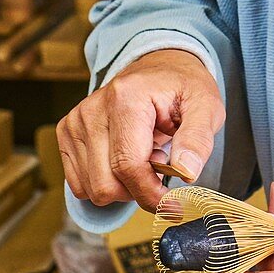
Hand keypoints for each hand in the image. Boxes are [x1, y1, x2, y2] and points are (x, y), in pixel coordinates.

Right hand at [57, 49, 224, 211]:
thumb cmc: (182, 87)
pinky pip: (80, 184)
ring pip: (91, 189)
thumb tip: (186, 173)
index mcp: (126, 98)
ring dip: (122, 186)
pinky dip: (106, 181)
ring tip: (144, 157)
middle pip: (105, 184)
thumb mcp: (206, 105)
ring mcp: (76, 122)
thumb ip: (198, 139)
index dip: (151, 194)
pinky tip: (124, 158)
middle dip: (138, 190)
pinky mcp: (67, 133)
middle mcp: (93, 109)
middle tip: (160, 167)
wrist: (159, 67)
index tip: (174, 206)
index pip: (129, 165)